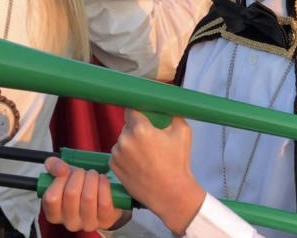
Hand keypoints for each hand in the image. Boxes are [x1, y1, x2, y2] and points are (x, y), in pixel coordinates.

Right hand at [41, 157, 128, 231]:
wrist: (101, 197)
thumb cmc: (78, 186)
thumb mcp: (63, 175)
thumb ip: (53, 166)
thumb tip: (61, 169)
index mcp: (54, 215)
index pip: (51, 198)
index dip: (60, 179)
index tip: (67, 172)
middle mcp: (70, 223)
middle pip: (71, 194)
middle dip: (78, 175)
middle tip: (83, 171)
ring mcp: (87, 225)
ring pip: (88, 197)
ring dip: (91, 178)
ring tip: (93, 174)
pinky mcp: (105, 221)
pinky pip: (104, 203)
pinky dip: (104, 185)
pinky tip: (102, 179)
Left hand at [110, 109, 205, 234]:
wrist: (171, 194)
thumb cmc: (178, 163)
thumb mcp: (182, 132)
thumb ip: (172, 113)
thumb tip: (165, 103)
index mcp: (141, 129)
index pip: (131, 110)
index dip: (138, 113)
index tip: (143, 117)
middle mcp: (125, 140)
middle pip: (127, 126)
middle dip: (136, 129)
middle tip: (150, 140)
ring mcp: (117, 154)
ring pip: (122, 140)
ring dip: (130, 143)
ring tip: (145, 156)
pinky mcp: (113, 166)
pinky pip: (118, 154)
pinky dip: (125, 156)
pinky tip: (138, 164)